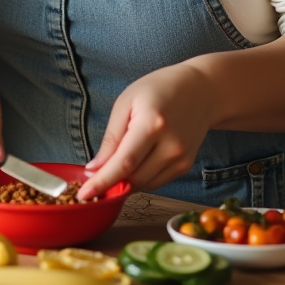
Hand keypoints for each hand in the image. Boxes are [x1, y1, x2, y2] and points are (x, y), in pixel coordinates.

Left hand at [78, 62, 213, 199]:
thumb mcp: (127, 102)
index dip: (102, 182)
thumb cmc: (159, 89)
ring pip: (144, 185)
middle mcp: (170, 145)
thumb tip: (95, 168)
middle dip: (110, 183)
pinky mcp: (185, 165)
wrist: (200, 91)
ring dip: (125, 182)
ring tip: (115, 165)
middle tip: (92, 178)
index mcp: (152, 124)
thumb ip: (111, 137)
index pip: (124, 163)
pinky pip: (156, 182)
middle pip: (134, 178)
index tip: (85, 194)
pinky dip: (140, 178)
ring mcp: (181, 158)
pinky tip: (134, 163)